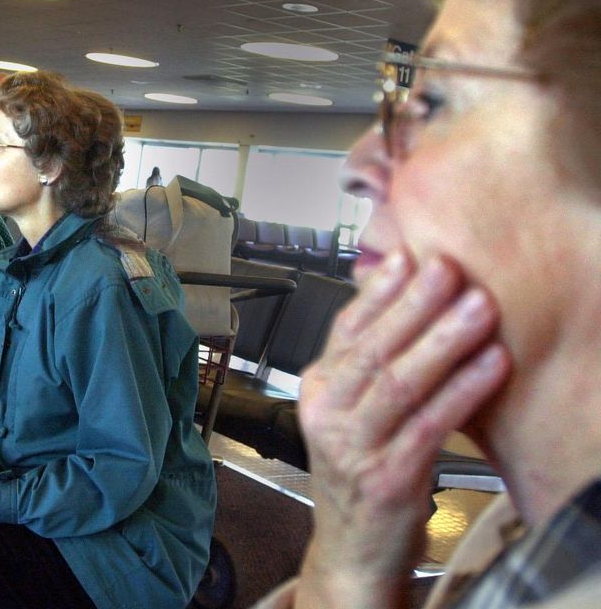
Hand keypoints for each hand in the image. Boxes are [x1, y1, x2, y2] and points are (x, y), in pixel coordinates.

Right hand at [294, 253, 510, 608]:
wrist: (351, 549)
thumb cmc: (359, 470)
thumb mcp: (349, 411)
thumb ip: (366, 361)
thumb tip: (398, 296)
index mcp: (316, 388)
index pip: (345, 329)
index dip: (379, 292)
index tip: (411, 257)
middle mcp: (327, 414)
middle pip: (374, 349)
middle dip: (415, 305)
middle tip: (449, 268)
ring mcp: (354, 447)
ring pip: (399, 383)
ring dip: (443, 341)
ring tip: (479, 308)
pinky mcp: (388, 478)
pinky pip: (430, 425)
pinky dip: (462, 392)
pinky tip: (490, 365)